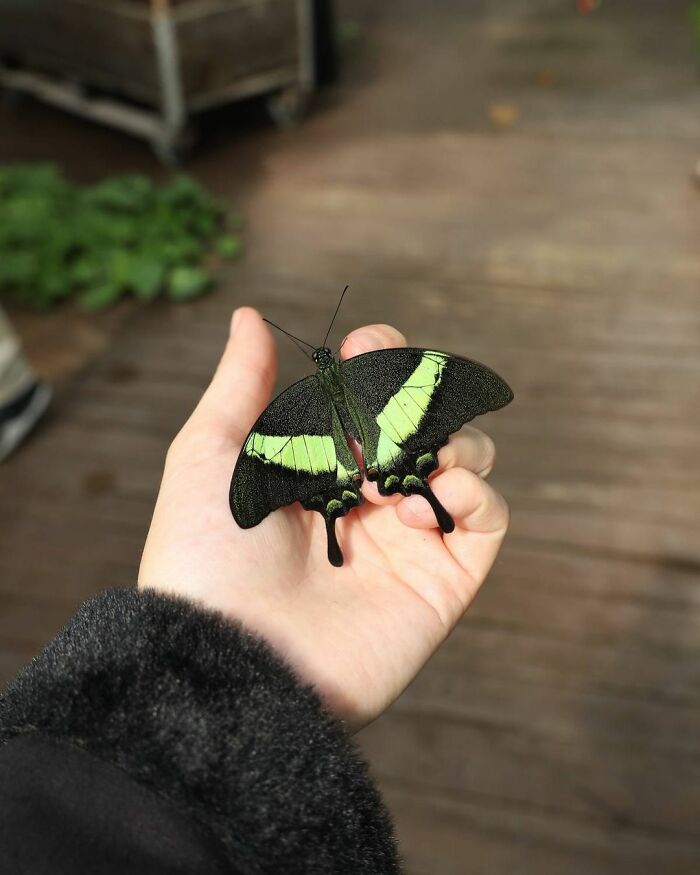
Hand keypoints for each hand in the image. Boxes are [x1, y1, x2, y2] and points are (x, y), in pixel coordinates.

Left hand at [139, 308, 508, 729]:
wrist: (229, 659)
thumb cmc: (205, 556)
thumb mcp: (209, 455)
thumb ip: (240, 385)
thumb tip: (250, 317)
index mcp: (322, 464)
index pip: (375, 396)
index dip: (382, 361)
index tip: (363, 350)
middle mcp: (370, 496)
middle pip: (431, 418)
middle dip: (417, 395)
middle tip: (379, 413)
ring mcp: (410, 538)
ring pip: (470, 458)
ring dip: (451, 437)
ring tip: (396, 465)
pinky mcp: (442, 580)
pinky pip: (489, 518)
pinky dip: (472, 492)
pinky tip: (416, 506)